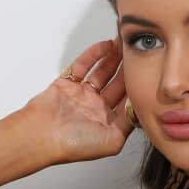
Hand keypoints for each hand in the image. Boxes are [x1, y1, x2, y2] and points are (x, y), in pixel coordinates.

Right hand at [21, 38, 132, 165]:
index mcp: (107, 124)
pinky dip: (94, 54)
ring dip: (113, 58)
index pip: (127, 101)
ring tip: (124, 44)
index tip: (147, 72)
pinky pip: (83, 65)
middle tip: (137, 52)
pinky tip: (107, 45)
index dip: (137, 86)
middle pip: (116, 84)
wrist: (41, 135)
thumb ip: (128, 124)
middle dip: (127, 68)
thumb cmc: (73, 144)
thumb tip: (139, 106)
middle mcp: (95, 110)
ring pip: (101, 72)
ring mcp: (80, 96)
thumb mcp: (112, 141)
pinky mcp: (66, 84)